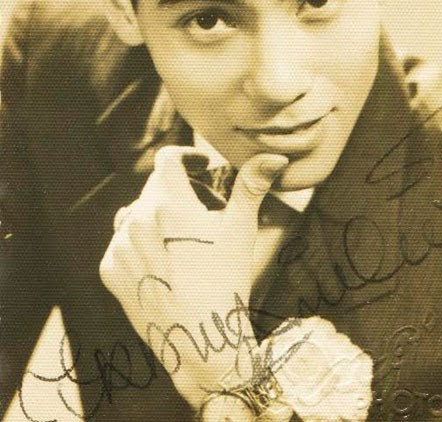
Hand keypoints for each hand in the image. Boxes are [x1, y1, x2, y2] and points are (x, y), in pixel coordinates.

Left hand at [99, 145, 287, 408]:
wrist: (199, 342)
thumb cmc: (226, 282)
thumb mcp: (240, 231)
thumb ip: (252, 186)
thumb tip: (275, 156)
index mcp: (169, 204)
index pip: (168, 159)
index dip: (188, 156)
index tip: (202, 165)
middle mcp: (137, 220)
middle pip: (156, 187)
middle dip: (182, 191)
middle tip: (207, 213)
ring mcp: (119, 245)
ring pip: (138, 213)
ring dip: (158, 217)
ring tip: (184, 241)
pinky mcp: (109, 269)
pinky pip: (123, 241)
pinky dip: (141, 243)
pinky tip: (164, 262)